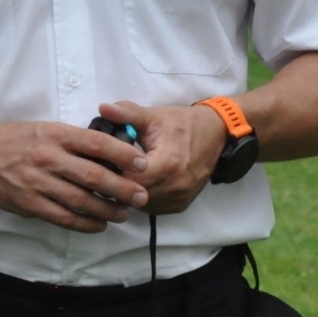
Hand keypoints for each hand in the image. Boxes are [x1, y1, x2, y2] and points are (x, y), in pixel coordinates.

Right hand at [0, 120, 148, 232]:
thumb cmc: (20, 140)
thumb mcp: (48, 130)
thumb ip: (76, 142)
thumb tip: (112, 154)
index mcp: (56, 135)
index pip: (96, 143)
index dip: (122, 154)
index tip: (142, 164)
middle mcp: (49, 157)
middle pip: (93, 175)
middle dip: (122, 188)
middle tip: (141, 196)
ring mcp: (39, 182)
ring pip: (81, 200)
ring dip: (107, 210)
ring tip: (124, 214)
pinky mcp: (30, 204)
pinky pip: (64, 217)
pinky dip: (85, 223)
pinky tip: (99, 224)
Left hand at [97, 100, 227, 214]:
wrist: (215, 134)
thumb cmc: (182, 124)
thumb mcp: (154, 115)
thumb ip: (128, 114)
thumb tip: (103, 108)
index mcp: (167, 165)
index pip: (129, 179)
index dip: (112, 171)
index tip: (102, 160)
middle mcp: (174, 188)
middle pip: (133, 194)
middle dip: (117, 182)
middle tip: (106, 167)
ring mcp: (178, 200)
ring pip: (141, 205)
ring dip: (128, 192)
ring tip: (119, 174)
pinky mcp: (179, 206)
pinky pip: (152, 207)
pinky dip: (141, 197)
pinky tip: (135, 183)